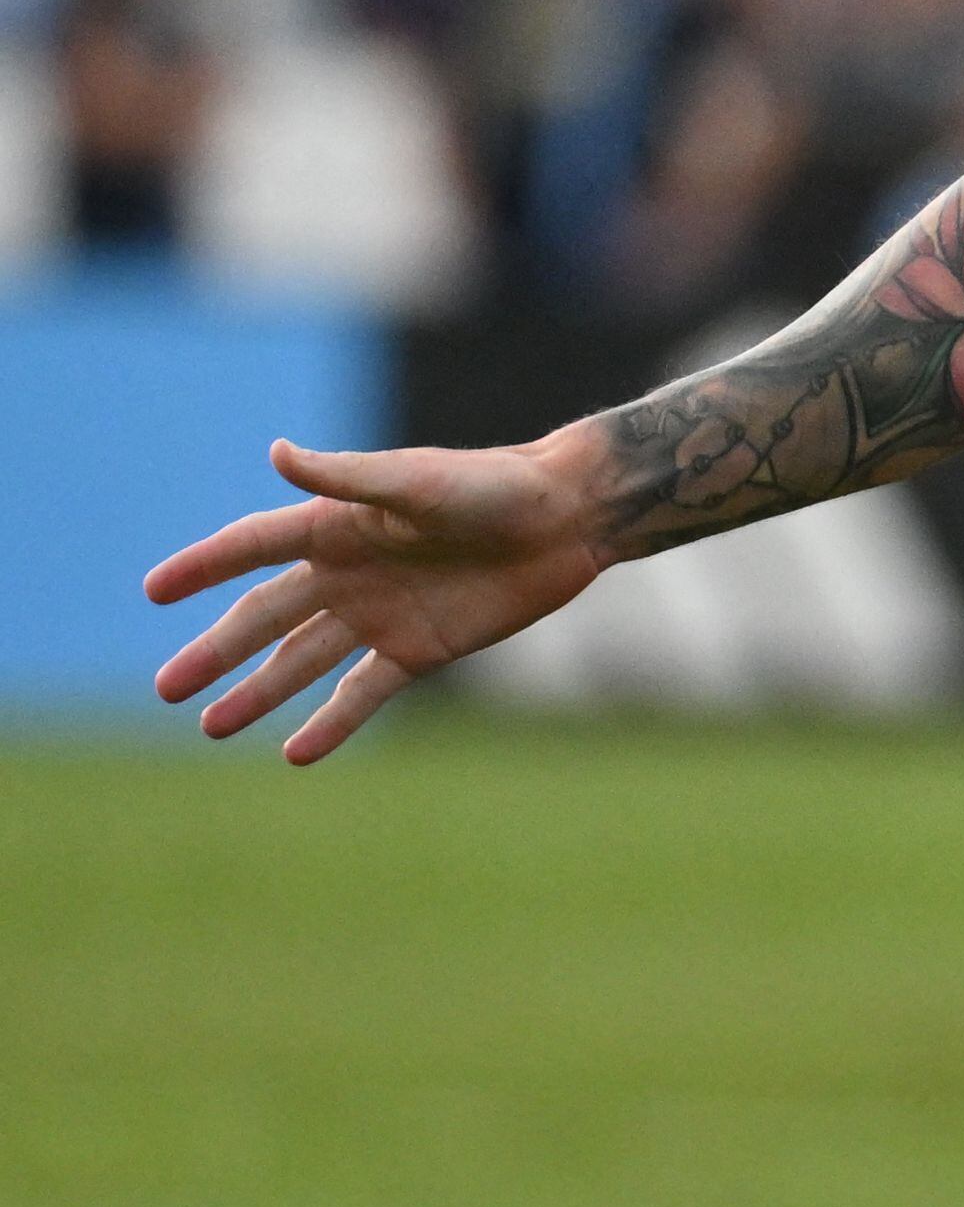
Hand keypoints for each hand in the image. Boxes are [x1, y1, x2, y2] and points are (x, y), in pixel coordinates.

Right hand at [145, 436, 609, 763]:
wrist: (568, 517)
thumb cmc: (493, 486)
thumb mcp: (415, 482)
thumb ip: (346, 477)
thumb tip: (275, 453)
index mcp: (340, 525)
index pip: (253, 548)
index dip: (204, 566)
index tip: (154, 590)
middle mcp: (350, 571)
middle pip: (266, 617)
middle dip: (216, 651)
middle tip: (165, 688)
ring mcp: (382, 613)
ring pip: (303, 662)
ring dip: (258, 694)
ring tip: (210, 726)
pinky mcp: (420, 648)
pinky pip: (363, 693)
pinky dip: (331, 723)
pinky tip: (294, 753)